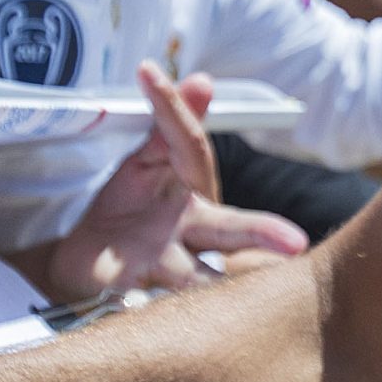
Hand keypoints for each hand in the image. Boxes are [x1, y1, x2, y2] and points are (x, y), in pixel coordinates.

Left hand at [44, 63, 307, 297]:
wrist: (87, 263)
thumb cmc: (130, 210)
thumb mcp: (145, 162)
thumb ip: (170, 124)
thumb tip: (203, 77)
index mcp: (194, 192)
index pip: (190, 148)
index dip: (173, 110)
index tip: (148, 74)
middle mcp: (194, 231)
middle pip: (233, 230)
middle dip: (263, 234)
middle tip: (294, 243)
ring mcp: (169, 267)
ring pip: (200, 280)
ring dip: (208, 285)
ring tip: (217, 289)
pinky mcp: (138, 296)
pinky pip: (147, 306)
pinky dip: (143, 307)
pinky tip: (137, 307)